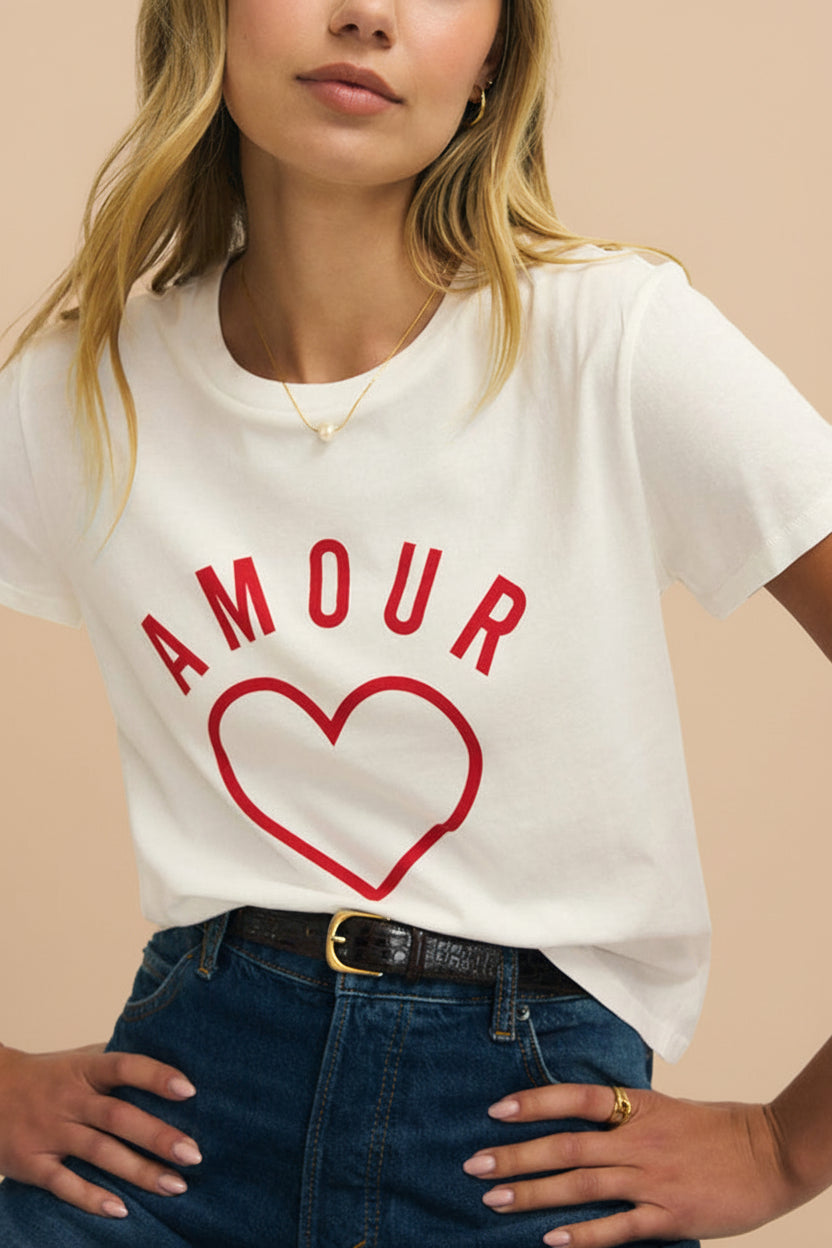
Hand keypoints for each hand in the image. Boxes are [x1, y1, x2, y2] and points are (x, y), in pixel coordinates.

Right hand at [0, 1042, 201, 1219]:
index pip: (123, 1067)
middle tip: (194, 1154)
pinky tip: (121, 1209)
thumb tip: (173, 1060)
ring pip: (98, 1152)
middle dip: (157, 1136)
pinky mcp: (31, 1163)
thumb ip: (117, 1064)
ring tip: (175, 1185)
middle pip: (117, 1116)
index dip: (156, 1076)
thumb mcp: (79, 1061)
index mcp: (84, 1070)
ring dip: (138, 1171)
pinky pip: (63, 1183)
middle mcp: (69, 1100)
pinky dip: (91, 1197)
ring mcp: (49, 1132)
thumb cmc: (48, 1077)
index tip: (190, 1090)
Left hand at [462, 1083, 803, 1245]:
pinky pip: (618, 1227)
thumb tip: (584, 1122)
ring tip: (494, 1201)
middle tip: (475, 1165)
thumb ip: (626, 1117)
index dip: (534, 1103)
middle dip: (516, 1156)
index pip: (575, 1098)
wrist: (771, 1154)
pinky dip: (583, 1235)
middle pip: (566, 1147)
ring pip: (581, 1186)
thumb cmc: (720, 1130)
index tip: (496, 1110)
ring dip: (534, 1194)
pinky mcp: (669, 1216)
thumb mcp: (668, 1108)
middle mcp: (639, 1140)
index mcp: (639, 1107)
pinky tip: (552, 1241)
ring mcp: (652, 1179)